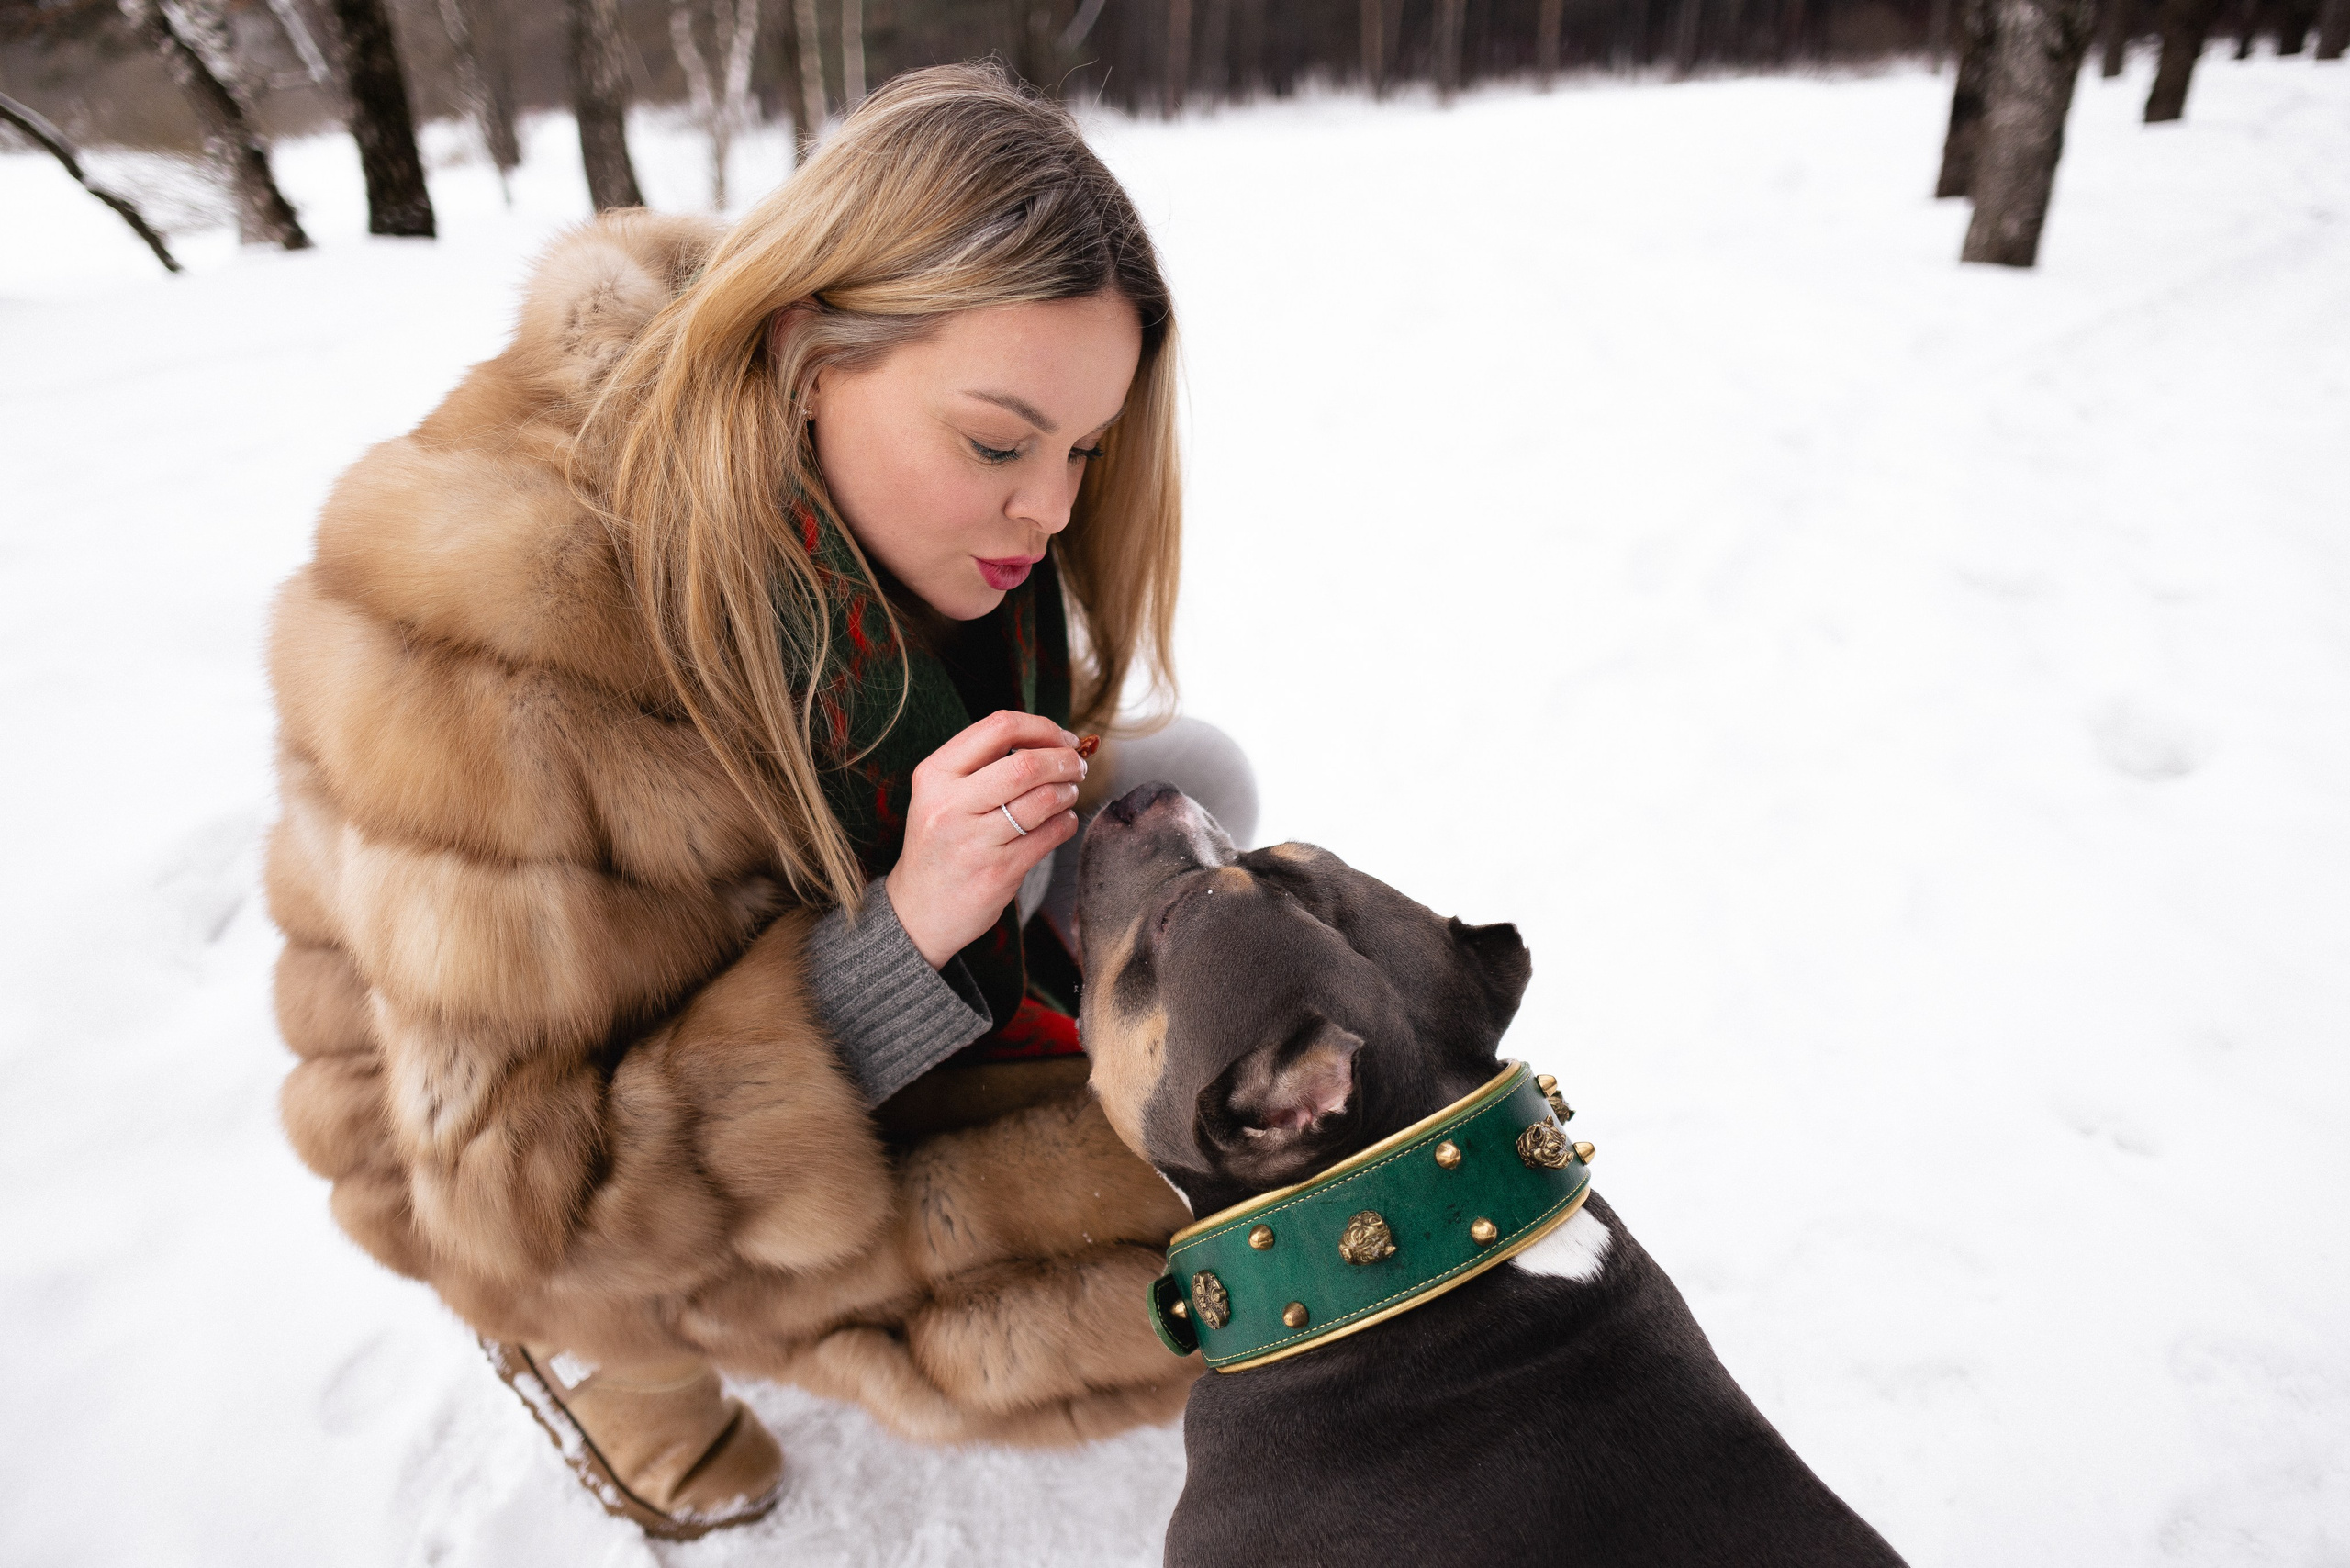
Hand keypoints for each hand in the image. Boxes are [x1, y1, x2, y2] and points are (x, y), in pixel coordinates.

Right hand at [886, 710, 1086, 968]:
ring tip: (1068, 794)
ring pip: (1043, 800)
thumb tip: (1052, 738)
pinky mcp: (998, 871)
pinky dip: (1066, 822)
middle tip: (1077, 766)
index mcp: (934, 774)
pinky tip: (1061, 822)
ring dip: (1067, 792)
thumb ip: (983, 764)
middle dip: (1064, 760)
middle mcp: (949, 804)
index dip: (1042, 728)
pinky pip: (1051, 834)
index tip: (1063, 738)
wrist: (917, 911)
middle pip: (1026, 764)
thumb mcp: (941, 795)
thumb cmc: (940, 844)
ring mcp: (974, 840)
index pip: (998, 727)